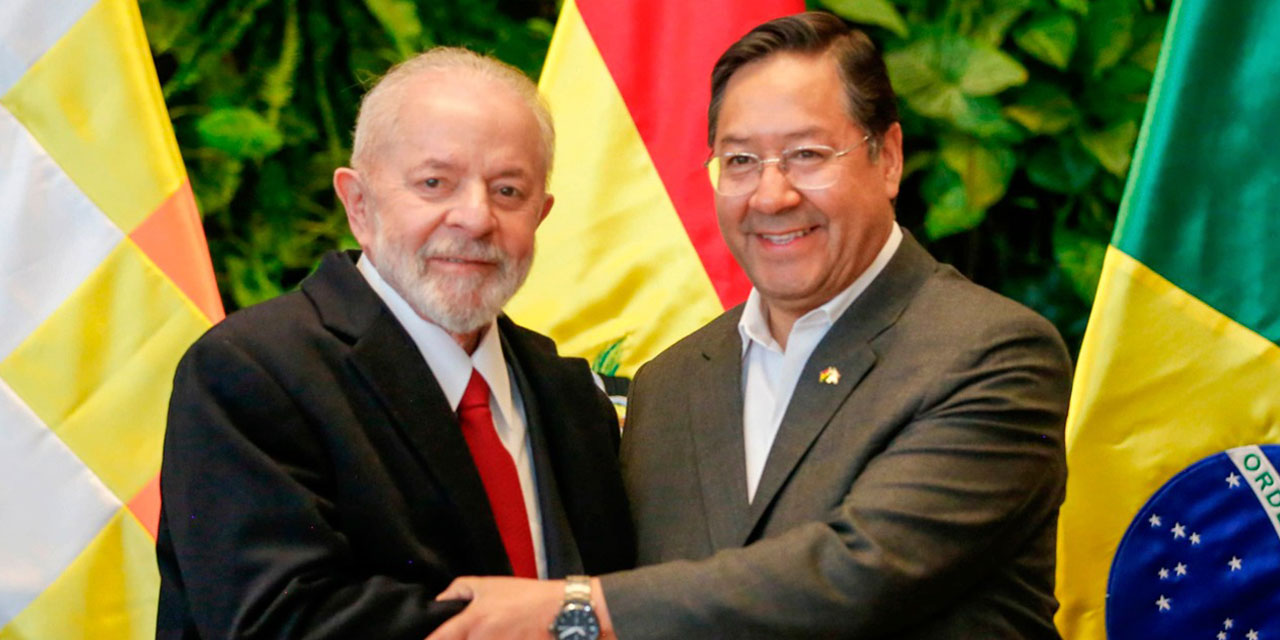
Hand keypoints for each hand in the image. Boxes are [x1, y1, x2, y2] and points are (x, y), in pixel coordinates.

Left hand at [426, 576, 564, 639]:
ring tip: (496, 632)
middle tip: (474, 631)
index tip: (424, 639)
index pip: (438, 639)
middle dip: (463, 638)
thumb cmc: (526, 597)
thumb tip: (440, 602)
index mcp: (472, 621)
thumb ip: (458, 590)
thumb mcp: (488, 584)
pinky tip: (505, 637)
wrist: (560, 611)